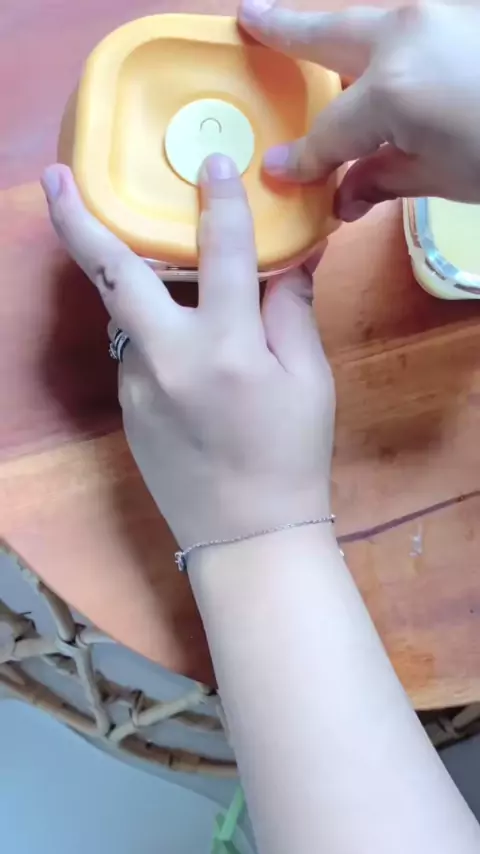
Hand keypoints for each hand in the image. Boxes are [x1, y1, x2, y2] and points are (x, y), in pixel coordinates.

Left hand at [41, 156, 333, 549]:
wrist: (245, 534)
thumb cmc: (290, 456)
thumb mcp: (309, 381)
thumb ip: (290, 312)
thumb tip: (289, 258)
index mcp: (225, 348)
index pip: (223, 253)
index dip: (220, 200)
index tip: (212, 160)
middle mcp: (167, 358)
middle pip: (113, 273)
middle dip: (76, 220)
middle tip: (52, 178)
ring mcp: (136, 385)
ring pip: (127, 313)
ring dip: (138, 285)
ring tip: (169, 276)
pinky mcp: (125, 407)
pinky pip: (137, 352)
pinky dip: (157, 334)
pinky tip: (189, 358)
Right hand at [239, 0, 479, 220]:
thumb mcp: (444, 177)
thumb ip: (384, 178)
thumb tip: (343, 194)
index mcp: (393, 89)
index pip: (329, 131)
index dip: (304, 158)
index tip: (280, 172)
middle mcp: (406, 35)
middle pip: (330, 33)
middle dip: (285, 28)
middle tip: (249, 14)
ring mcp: (440, 13)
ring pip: (372, 20)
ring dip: (336, 30)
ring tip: (299, 30)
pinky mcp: (463, 14)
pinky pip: (412, 24)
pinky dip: (389, 40)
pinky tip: (382, 56)